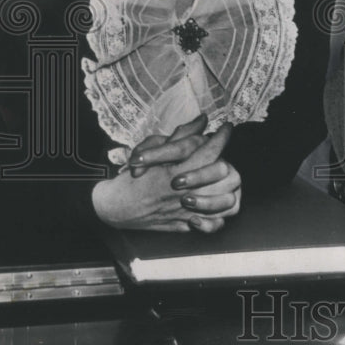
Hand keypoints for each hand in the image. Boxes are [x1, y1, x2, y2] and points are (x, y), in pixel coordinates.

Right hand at [92, 115, 240, 231]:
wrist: (115, 207)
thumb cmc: (133, 178)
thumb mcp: (153, 150)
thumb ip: (181, 135)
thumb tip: (202, 120)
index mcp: (177, 170)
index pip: (211, 149)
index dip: (222, 135)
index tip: (225, 128)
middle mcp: (186, 191)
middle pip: (225, 173)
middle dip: (227, 159)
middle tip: (222, 155)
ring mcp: (189, 211)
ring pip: (227, 200)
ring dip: (228, 186)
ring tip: (223, 178)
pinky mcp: (186, 225)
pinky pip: (216, 223)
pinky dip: (220, 214)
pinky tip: (216, 203)